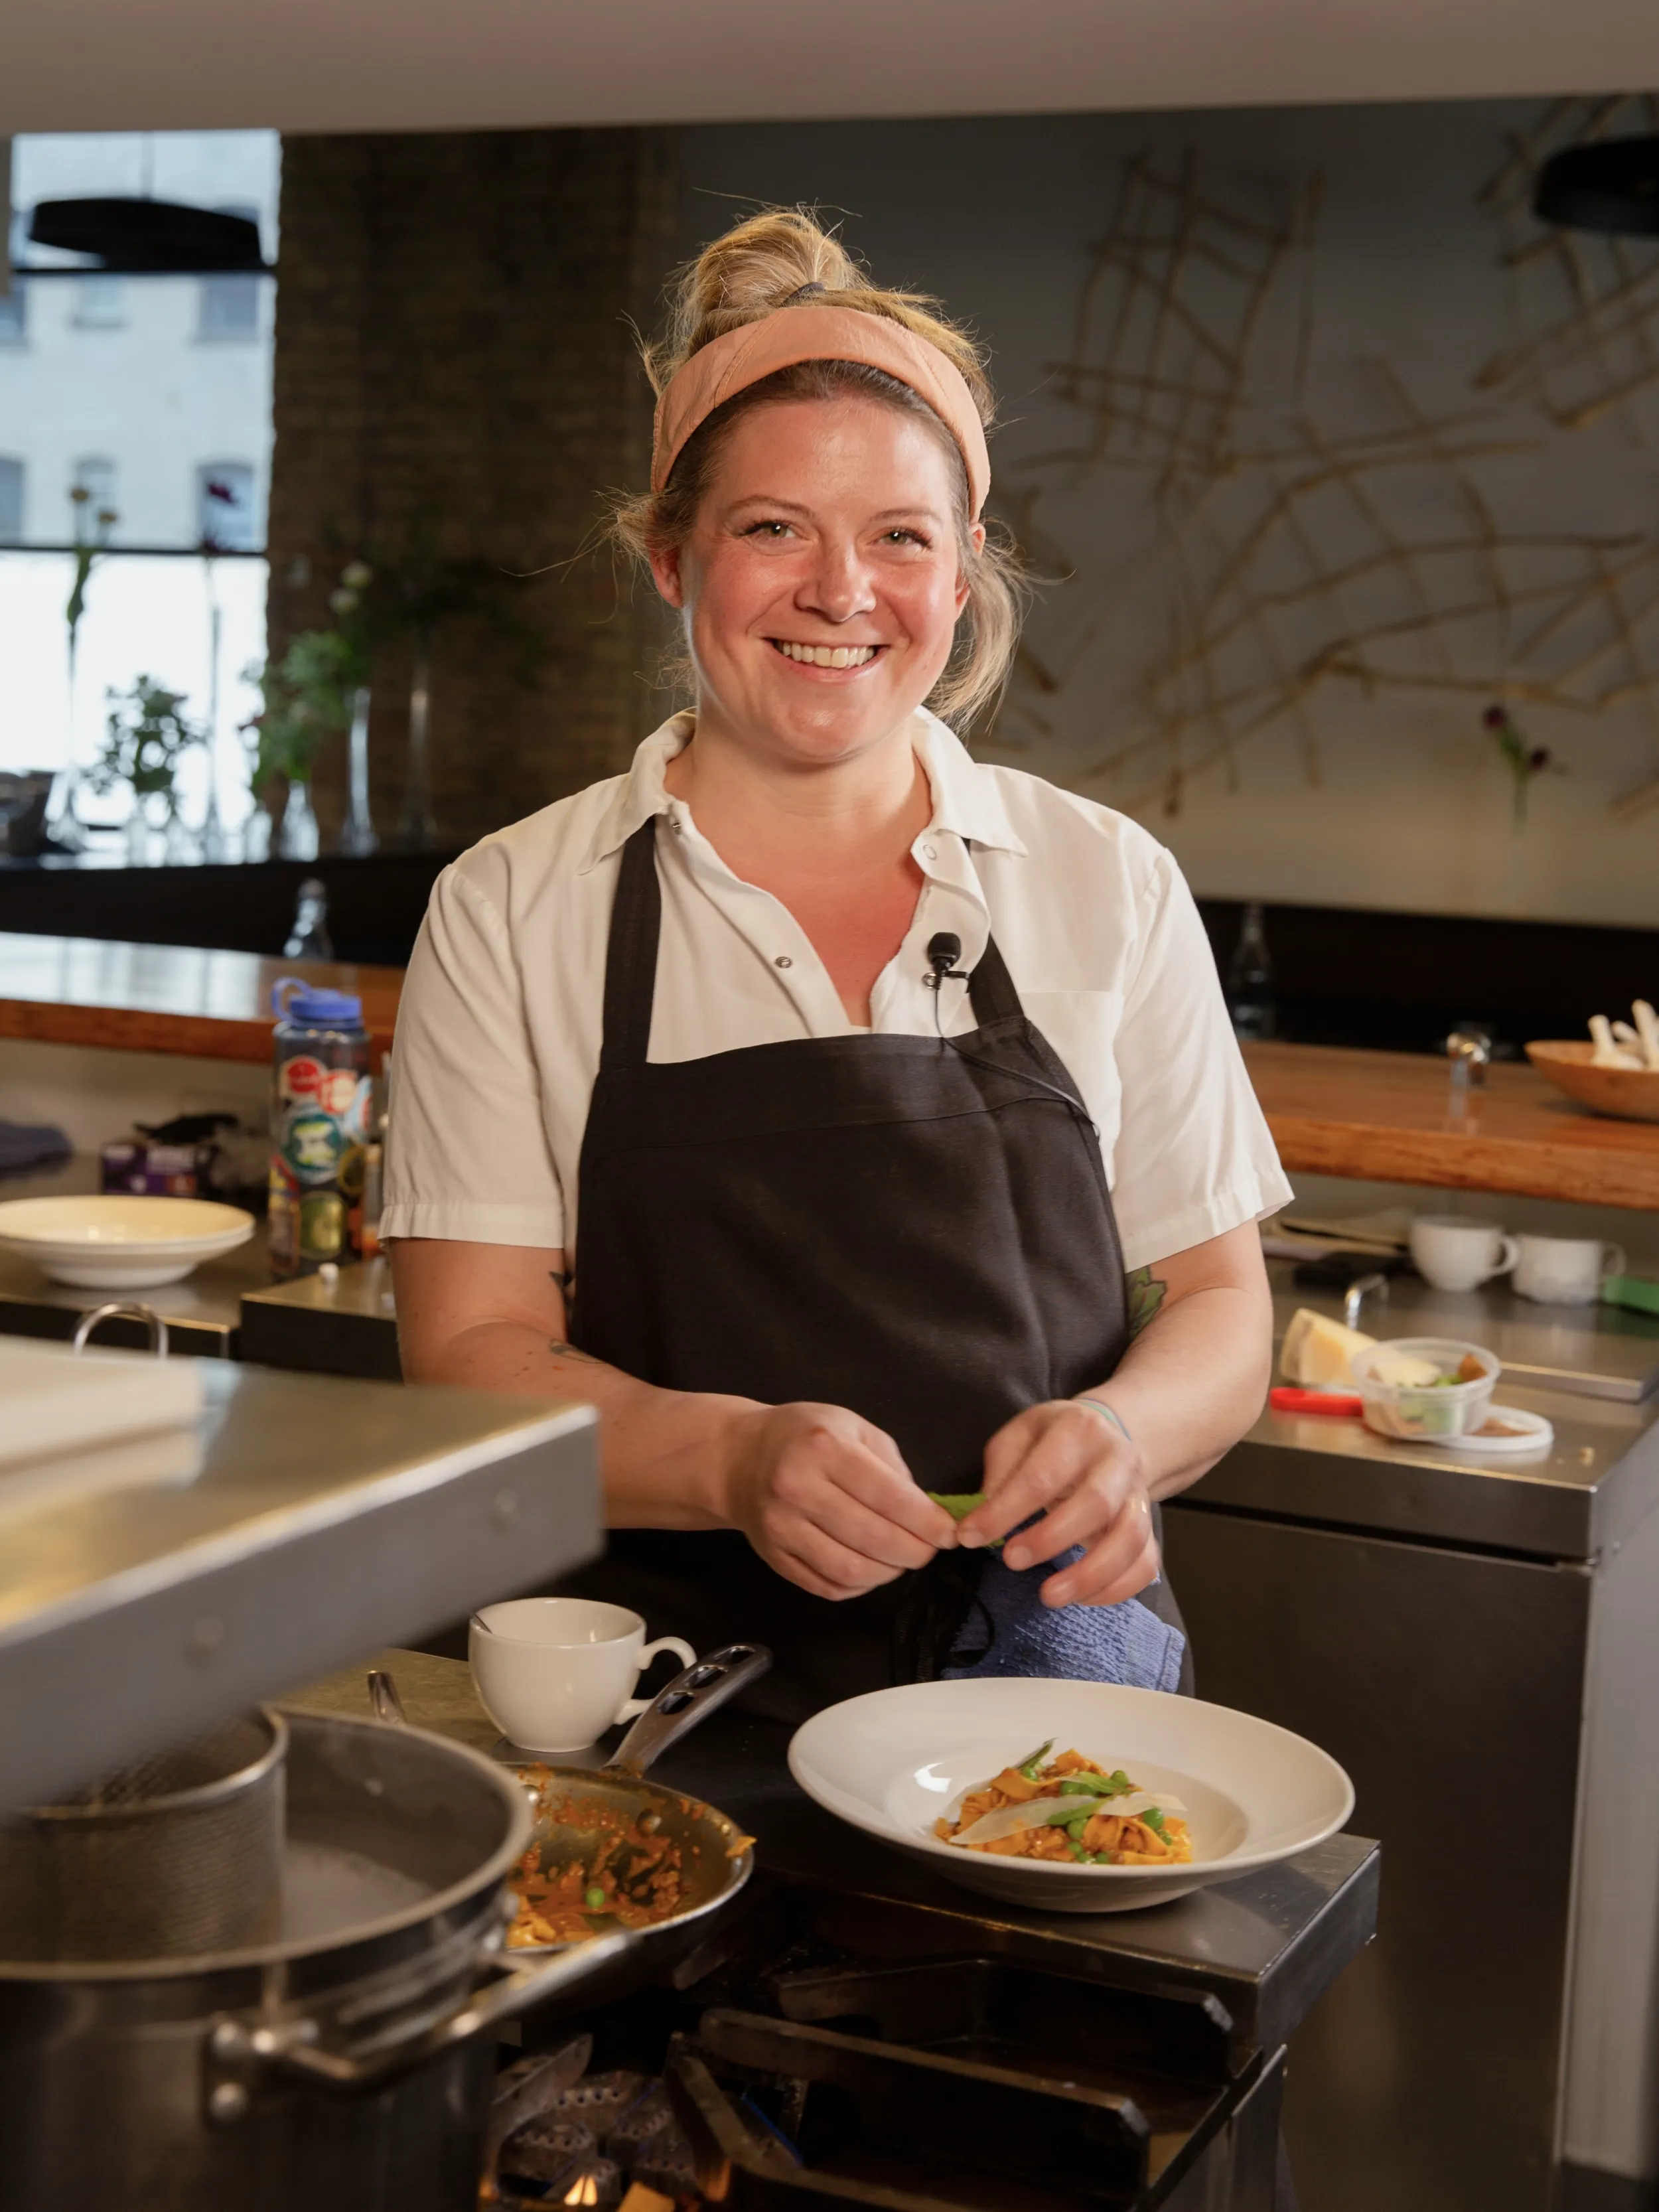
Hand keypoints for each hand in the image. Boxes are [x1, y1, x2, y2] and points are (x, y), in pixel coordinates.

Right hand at [719, 1403, 957, 1600]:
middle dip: (915, 1552)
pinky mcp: (774, 1557)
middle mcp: (798, 1488)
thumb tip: (927, 1513)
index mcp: (824, 1447)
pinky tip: (870, 1568)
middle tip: (930, 1549)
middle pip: (873, 1538)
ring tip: (901, 1560)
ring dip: (889, 1573)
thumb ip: (892, 1466)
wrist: (738, 1458)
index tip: (949, 1533)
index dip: (927, 1522)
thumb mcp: (853, 1427)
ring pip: (851, 1570)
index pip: (888, 1496)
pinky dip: (860, 1585)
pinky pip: (827, 1586)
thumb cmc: (805, 1436)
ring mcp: (781, 1527)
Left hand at [958, 1400, 1159, 1608]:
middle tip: (1012, 1560)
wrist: (1110, 1432)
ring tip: (1049, 1596)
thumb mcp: (1020, 1434)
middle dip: (1049, 1539)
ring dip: (1089, 1574)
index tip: (971, 1537)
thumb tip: (982, 1516)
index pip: (1041, 1475)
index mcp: (1079, 1430)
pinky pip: (1145, 1563)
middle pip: (1096, 1504)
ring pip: (1129, 1538)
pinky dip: (1117, 1588)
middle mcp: (1117, 1461)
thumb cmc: (1054, 1438)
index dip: (1004, 1511)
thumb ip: (1001, 1469)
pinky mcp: (1148, 1526)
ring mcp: (1139, 1495)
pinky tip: (1081, 1599)